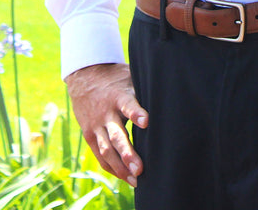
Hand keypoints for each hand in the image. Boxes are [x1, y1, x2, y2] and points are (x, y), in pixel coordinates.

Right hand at [65, 63, 147, 185]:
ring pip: (106, 150)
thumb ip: (145, 92)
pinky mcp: (89, 135)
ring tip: (136, 180)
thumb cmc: (117, 80)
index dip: (136, 113)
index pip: (128, 105)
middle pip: (116, 135)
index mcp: (119, 97)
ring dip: (121, 167)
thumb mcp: (131, 78)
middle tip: (140, 169)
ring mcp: (96, 126)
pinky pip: (100, 156)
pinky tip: (125, 177)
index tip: (146, 122)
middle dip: (128, 154)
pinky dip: (112, 168)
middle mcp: (106, 113)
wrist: (85, 77)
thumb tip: (172, 99)